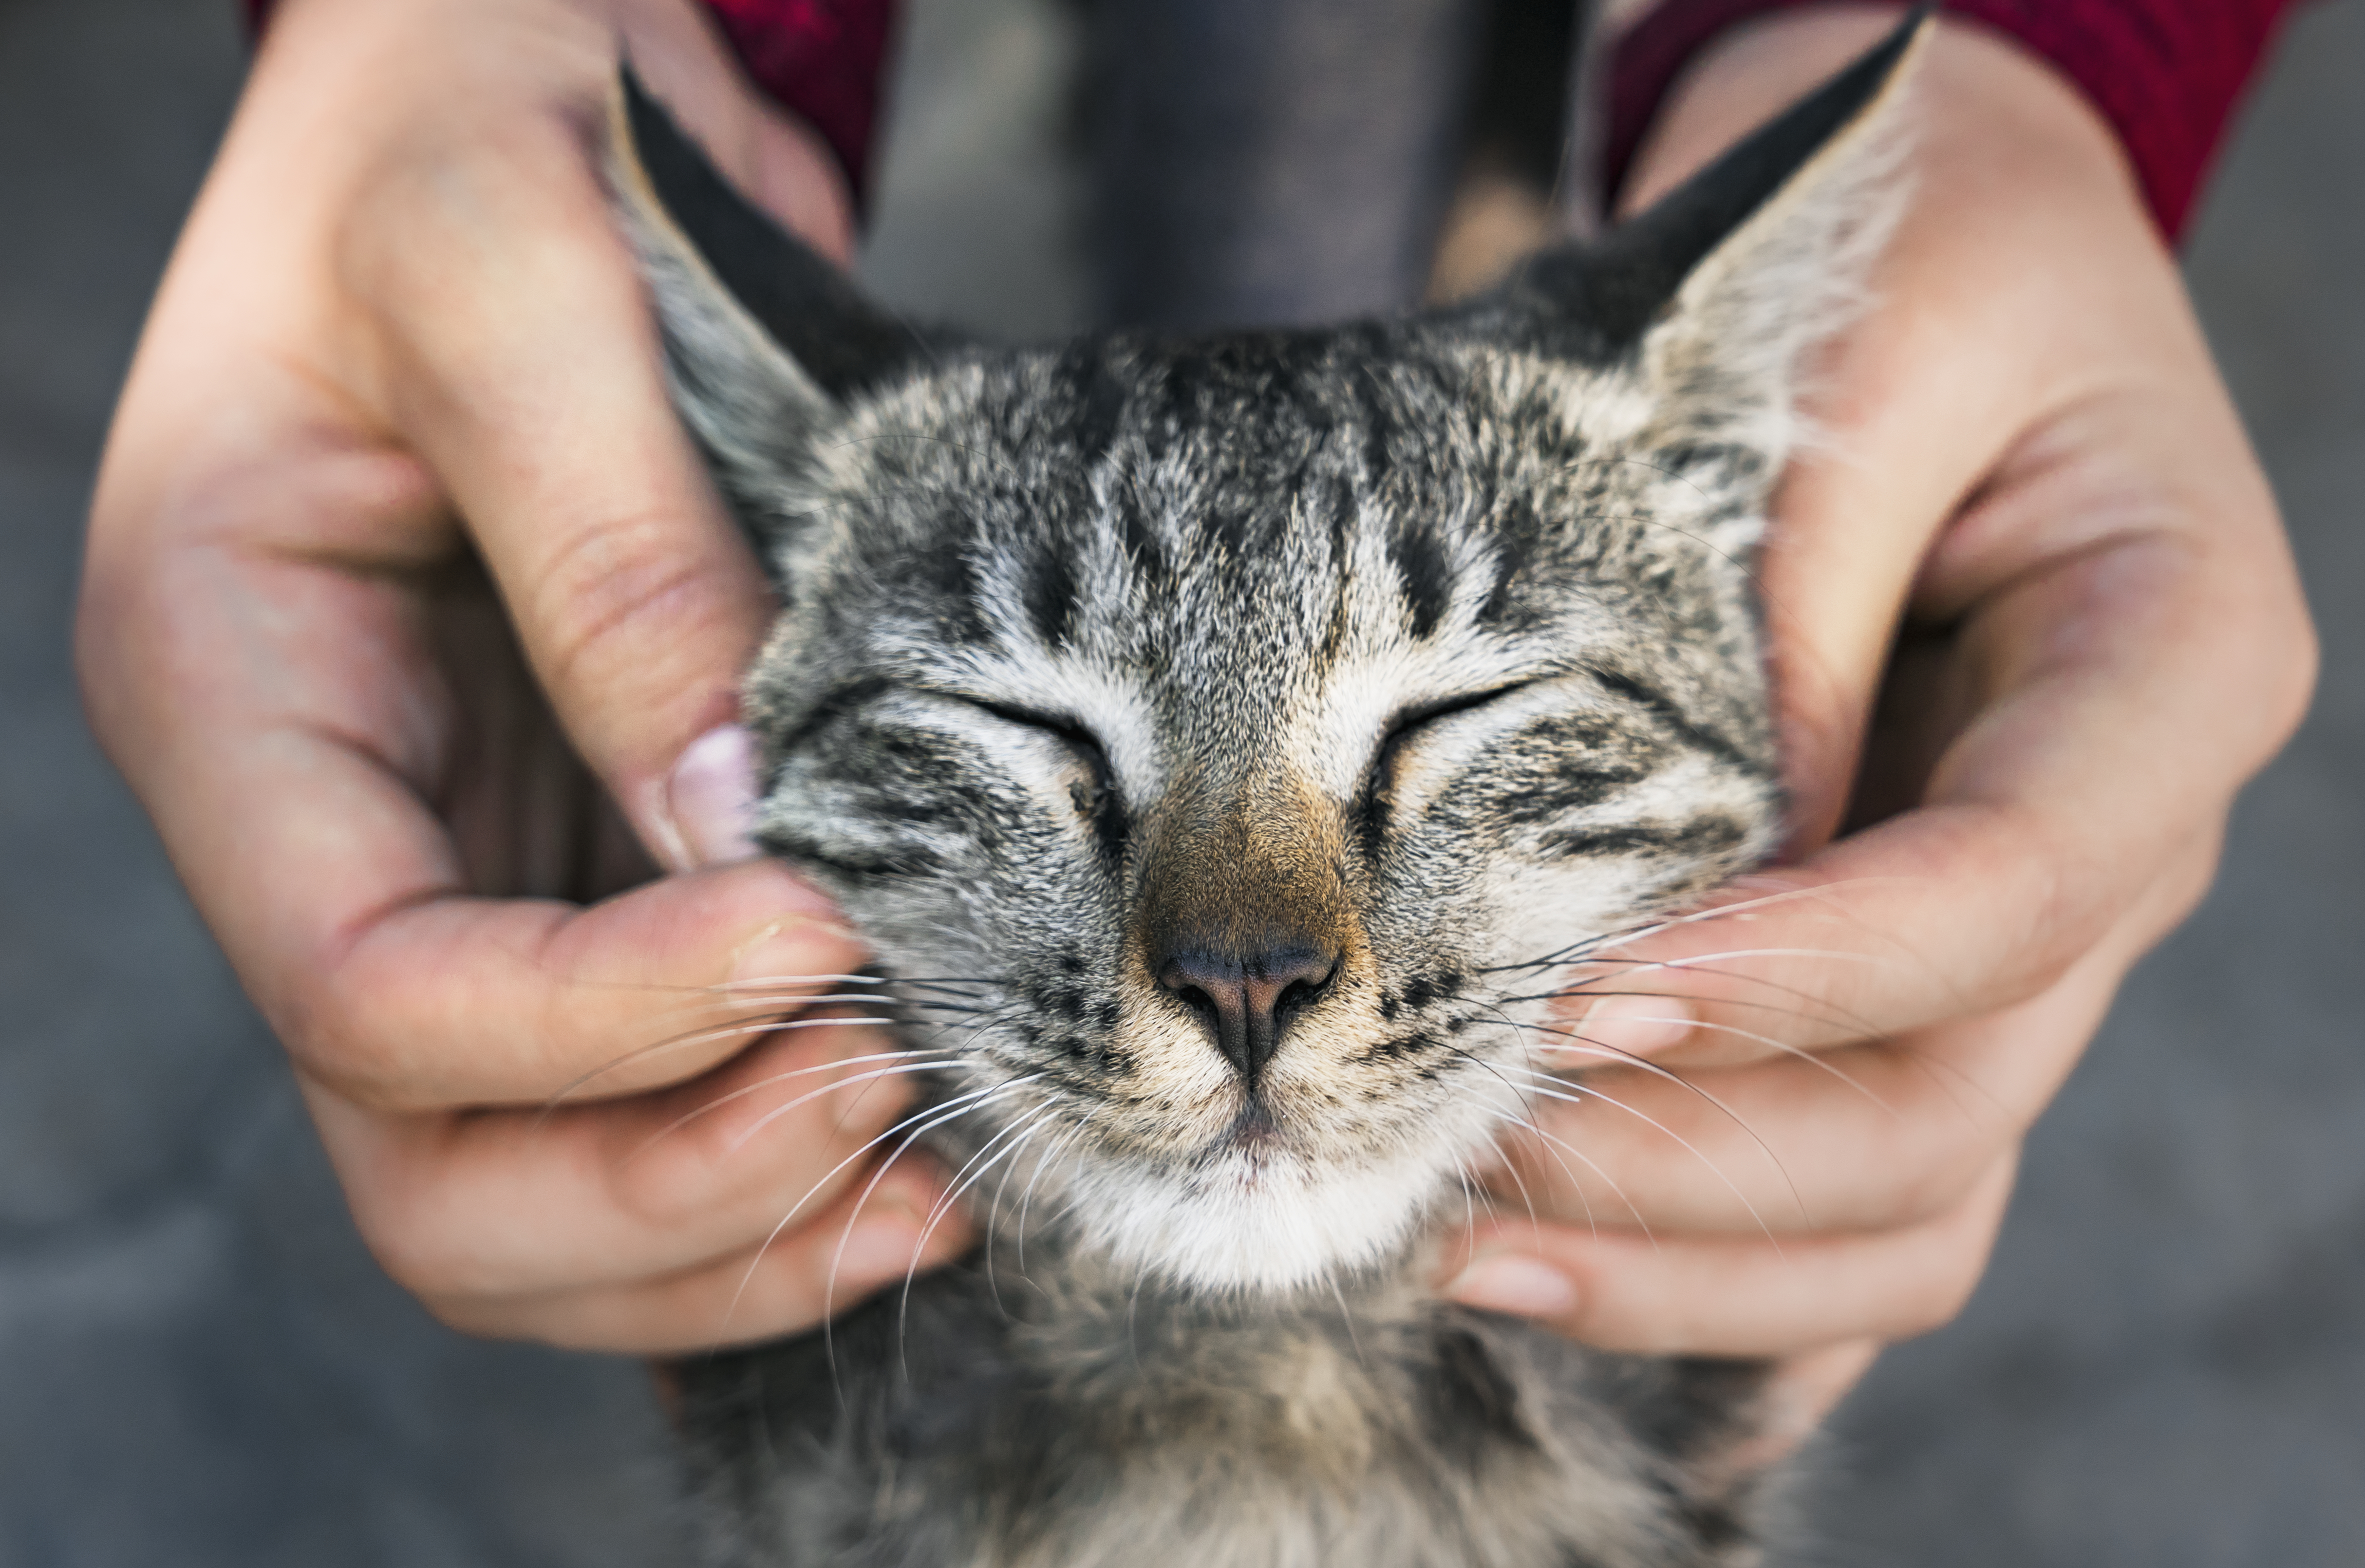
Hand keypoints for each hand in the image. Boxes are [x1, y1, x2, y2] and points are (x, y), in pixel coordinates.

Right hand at [79, 0, 966, 1352]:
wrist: (516, 81)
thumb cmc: (470, 123)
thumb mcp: (514, 275)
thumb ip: (612, 550)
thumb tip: (736, 826)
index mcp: (231, 693)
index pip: (366, 985)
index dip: (596, 1021)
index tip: (823, 936)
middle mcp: (330, 824)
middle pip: (433, 1161)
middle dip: (663, 1179)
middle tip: (893, 1094)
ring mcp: (461, 865)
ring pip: (537, 1181)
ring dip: (733, 1219)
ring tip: (935, 1162)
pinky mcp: (587, 864)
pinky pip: (646, 1098)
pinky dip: (775, 1158)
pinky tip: (922, 1137)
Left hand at [1440, 7, 2314, 1439]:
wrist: (1927, 252)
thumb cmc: (1908, 262)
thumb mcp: (1860, 357)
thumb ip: (1783, 614)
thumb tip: (1670, 887)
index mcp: (2170, 669)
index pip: (2010, 890)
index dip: (1804, 972)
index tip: (1582, 992)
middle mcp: (2117, 839)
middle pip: (1948, 1097)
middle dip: (1702, 1154)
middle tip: (1462, 1134)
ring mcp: (2018, 938)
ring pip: (1906, 1197)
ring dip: (1686, 1256)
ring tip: (1453, 1240)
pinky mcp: (1907, 977)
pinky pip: (1858, 1188)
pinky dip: (1718, 1267)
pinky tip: (1553, 1288)